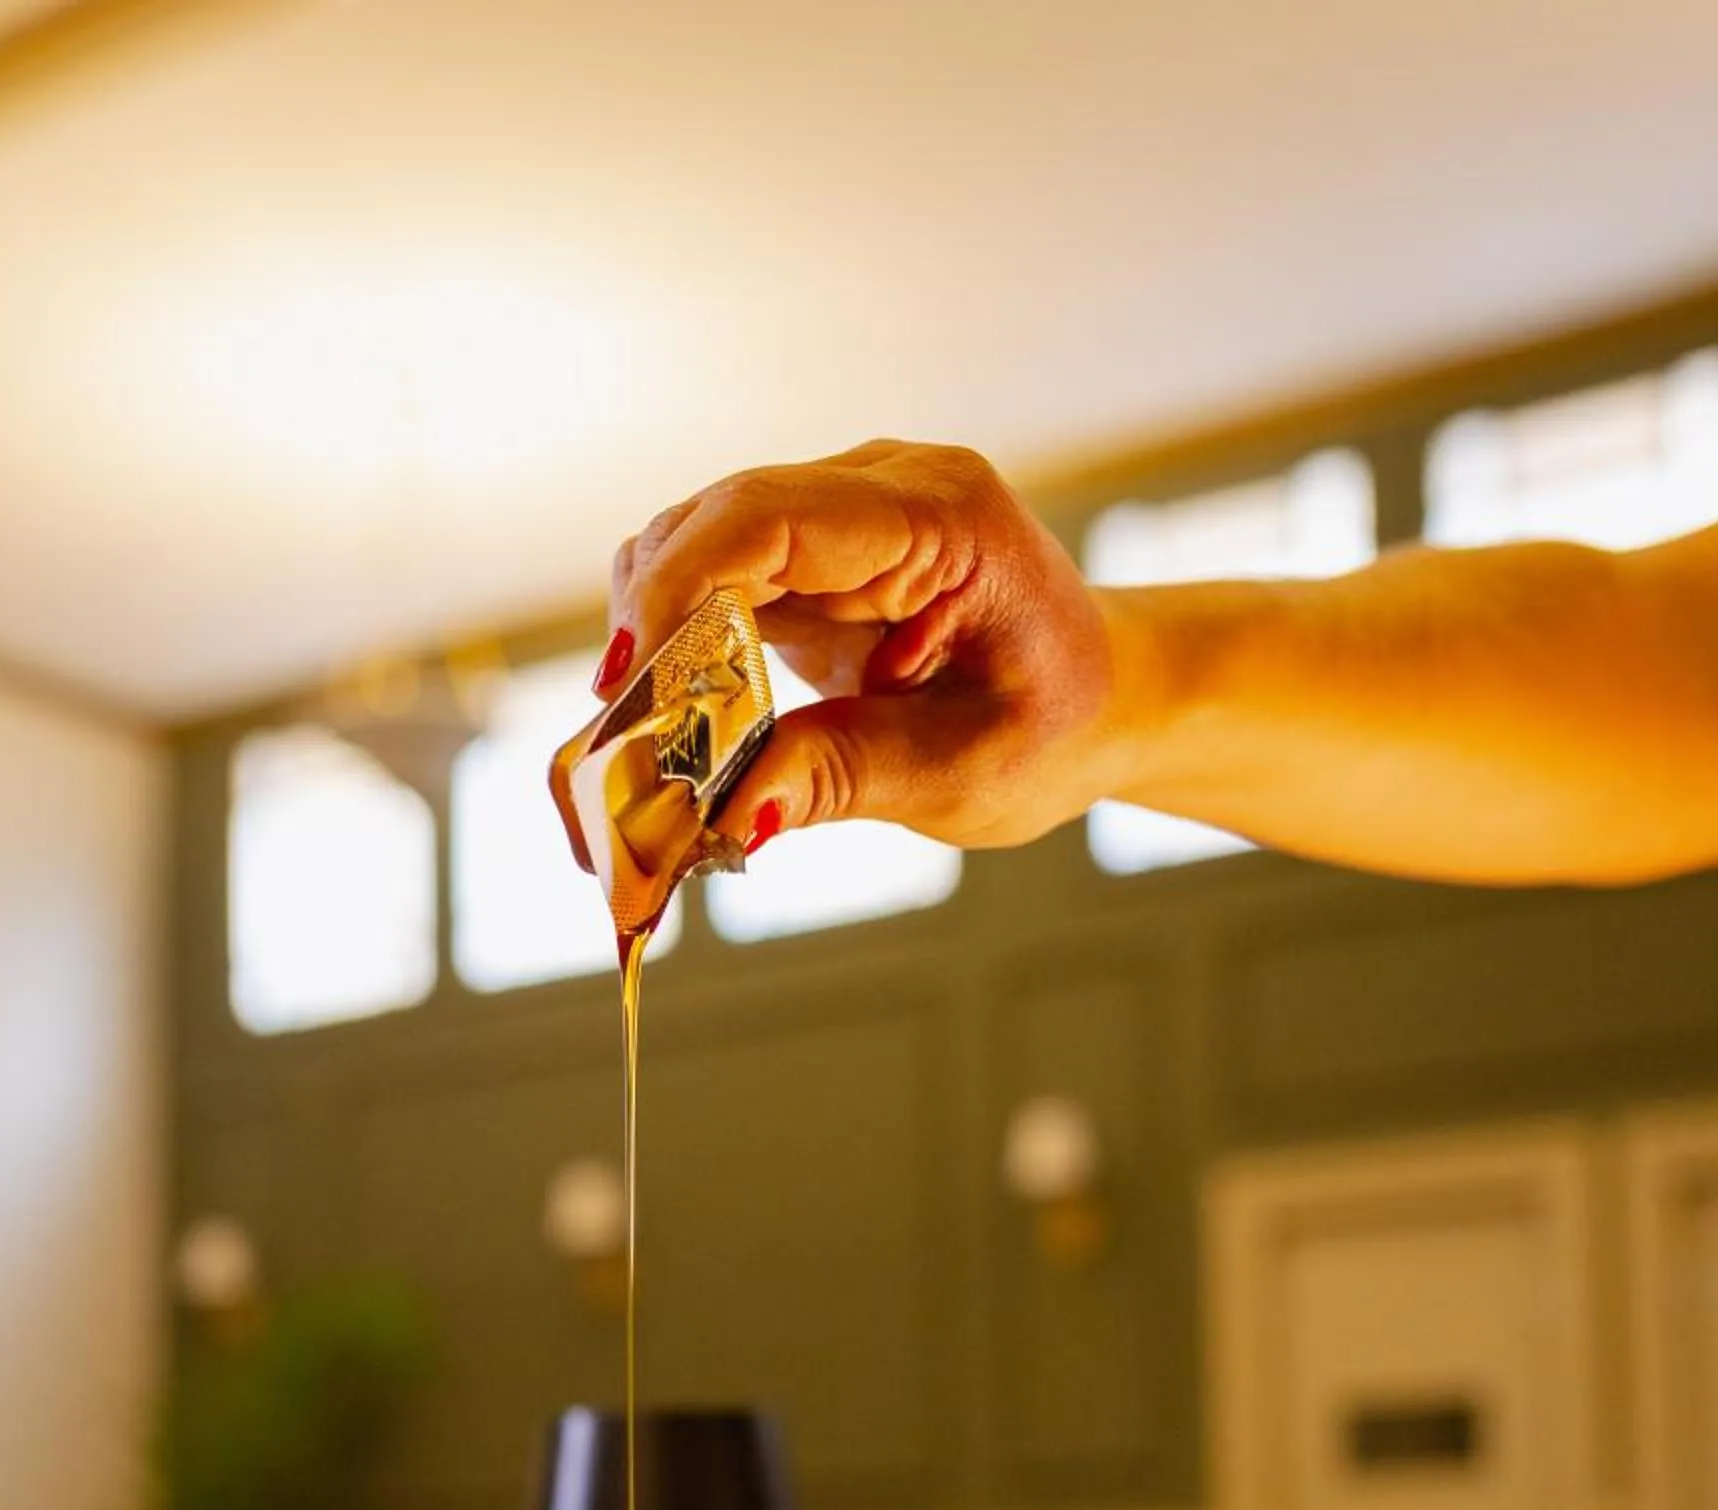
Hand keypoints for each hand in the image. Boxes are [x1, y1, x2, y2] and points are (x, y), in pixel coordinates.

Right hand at [595, 440, 1124, 855]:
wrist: (1105, 697)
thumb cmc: (1057, 727)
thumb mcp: (965, 771)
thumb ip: (844, 778)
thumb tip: (731, 812)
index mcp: (940, 517)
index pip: (767, 517)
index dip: (677, 589)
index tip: (626, 682)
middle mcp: (879, 488)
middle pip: (712, 524)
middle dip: (647, 630)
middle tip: (612, 744)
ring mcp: (838, 515)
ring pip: (694, 548)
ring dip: (652, 644)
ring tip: (637, 746)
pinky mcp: (808, 556)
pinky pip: (713, 582)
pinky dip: (677, 651)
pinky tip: (671, 723)